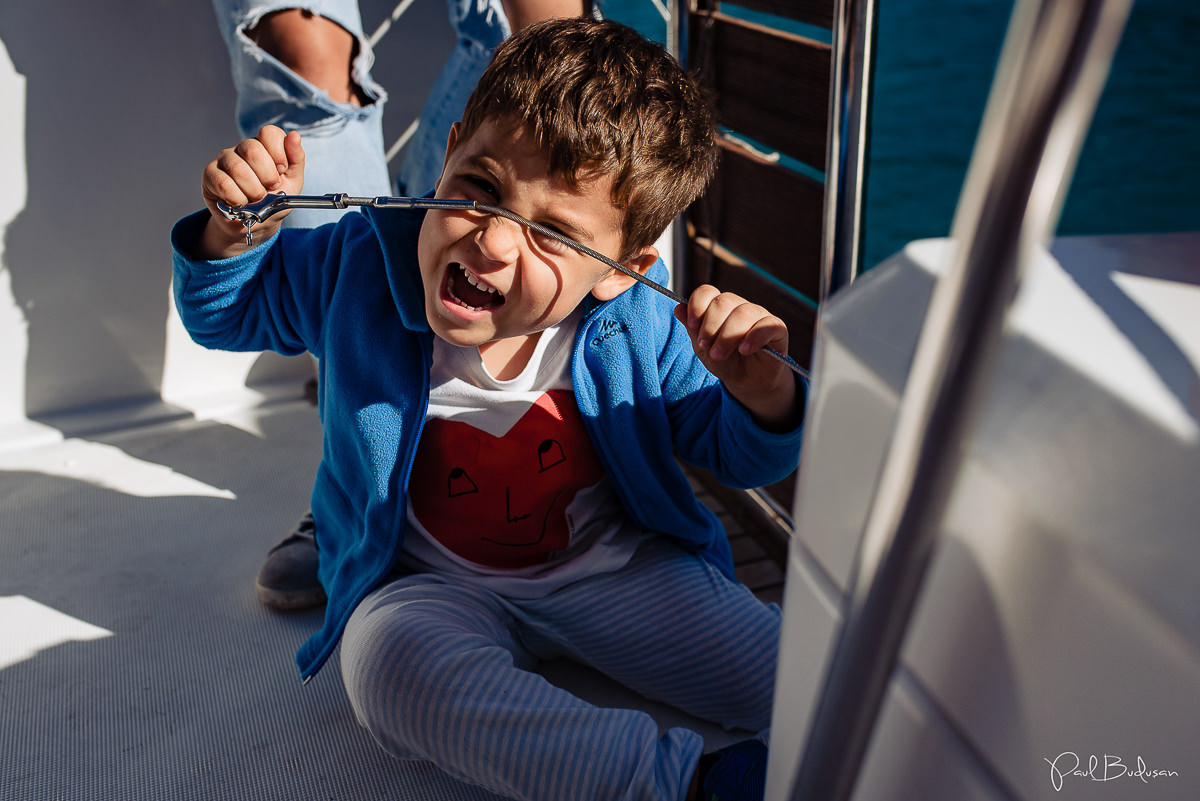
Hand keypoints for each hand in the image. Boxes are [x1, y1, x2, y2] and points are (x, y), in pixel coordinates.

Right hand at [197, 125, 305, 257]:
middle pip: (252, 149)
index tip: (282, 171)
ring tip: (256, 199)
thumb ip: (296, 159)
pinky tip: (241, 203)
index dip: (278, 153)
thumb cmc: (274, 200)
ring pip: (237, 168)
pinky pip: (223, 184)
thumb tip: (294, 135)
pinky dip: (237, 199)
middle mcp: (243, 148)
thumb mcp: (293, 182)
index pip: (269, 133)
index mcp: (264, 145)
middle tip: (270, 189)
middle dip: (267, 176)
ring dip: (253, 191)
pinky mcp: (210, 174)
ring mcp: (224, 159)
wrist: (256, 224)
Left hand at [674, 285, 799, 430]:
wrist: (747, 382)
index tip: (692, 325)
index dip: (697, 306)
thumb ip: (692, 328)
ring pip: (744, 313)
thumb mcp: (703, 348)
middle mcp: (740, 306)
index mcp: (720, 307)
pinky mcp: (777, 329)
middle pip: (724, 301)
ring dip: (728, 336)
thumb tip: (678, 308)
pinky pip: (768, 325)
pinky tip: (745, 350)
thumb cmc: (725, 362)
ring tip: (719, 355)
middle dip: (710, 326)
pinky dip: (754, 337)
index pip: (707, 292)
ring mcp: (760, 316)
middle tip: (706, 347)